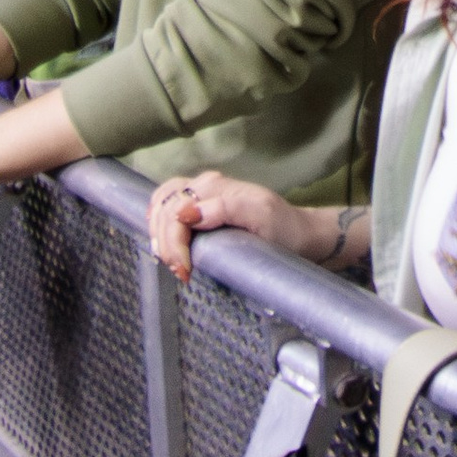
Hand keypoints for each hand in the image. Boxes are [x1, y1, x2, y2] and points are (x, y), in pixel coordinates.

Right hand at [149, 169, 315, 284]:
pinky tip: (163, 241)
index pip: (176, 211)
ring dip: (158, 233)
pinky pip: (166, 204)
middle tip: (179, 271)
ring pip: (161, 204)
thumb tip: (186, 214)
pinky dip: (158, 222)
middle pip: (165, 208)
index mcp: (217, 186)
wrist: (298, 234)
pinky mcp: (200, 203)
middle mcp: (206, 185)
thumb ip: (224, 209)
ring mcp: (202, 192)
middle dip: (165, 242)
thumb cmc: (283, 230)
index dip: (174, 243)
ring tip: (171, 260)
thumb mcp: (261, 217)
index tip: (185, 271)